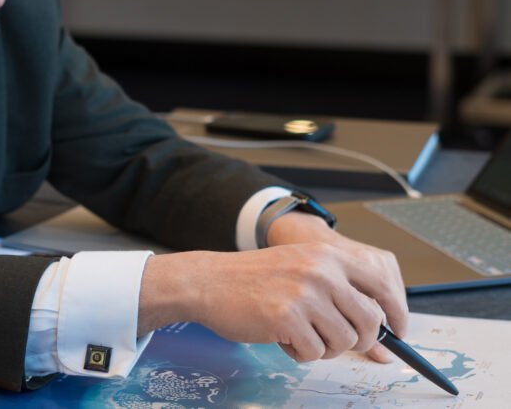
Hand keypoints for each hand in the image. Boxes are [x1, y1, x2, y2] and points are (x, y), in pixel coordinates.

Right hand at [138, 220, 407, 363]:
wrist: (209, 281)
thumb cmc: (253, 279)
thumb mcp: (301, 268)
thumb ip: (339, 290)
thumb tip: (381, 331)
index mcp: (328, 255)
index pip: (382, 285)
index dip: (396, 314)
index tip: (398, 331)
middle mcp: (321, 271)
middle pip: (369, 321)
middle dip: (359, 340)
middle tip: (336, 341)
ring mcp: (305, 295)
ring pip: (344, 342)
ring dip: (325, 347)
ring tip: (301, 335)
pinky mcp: (287, 318)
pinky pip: (314, 353)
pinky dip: (300, 353)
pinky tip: (282, 337)